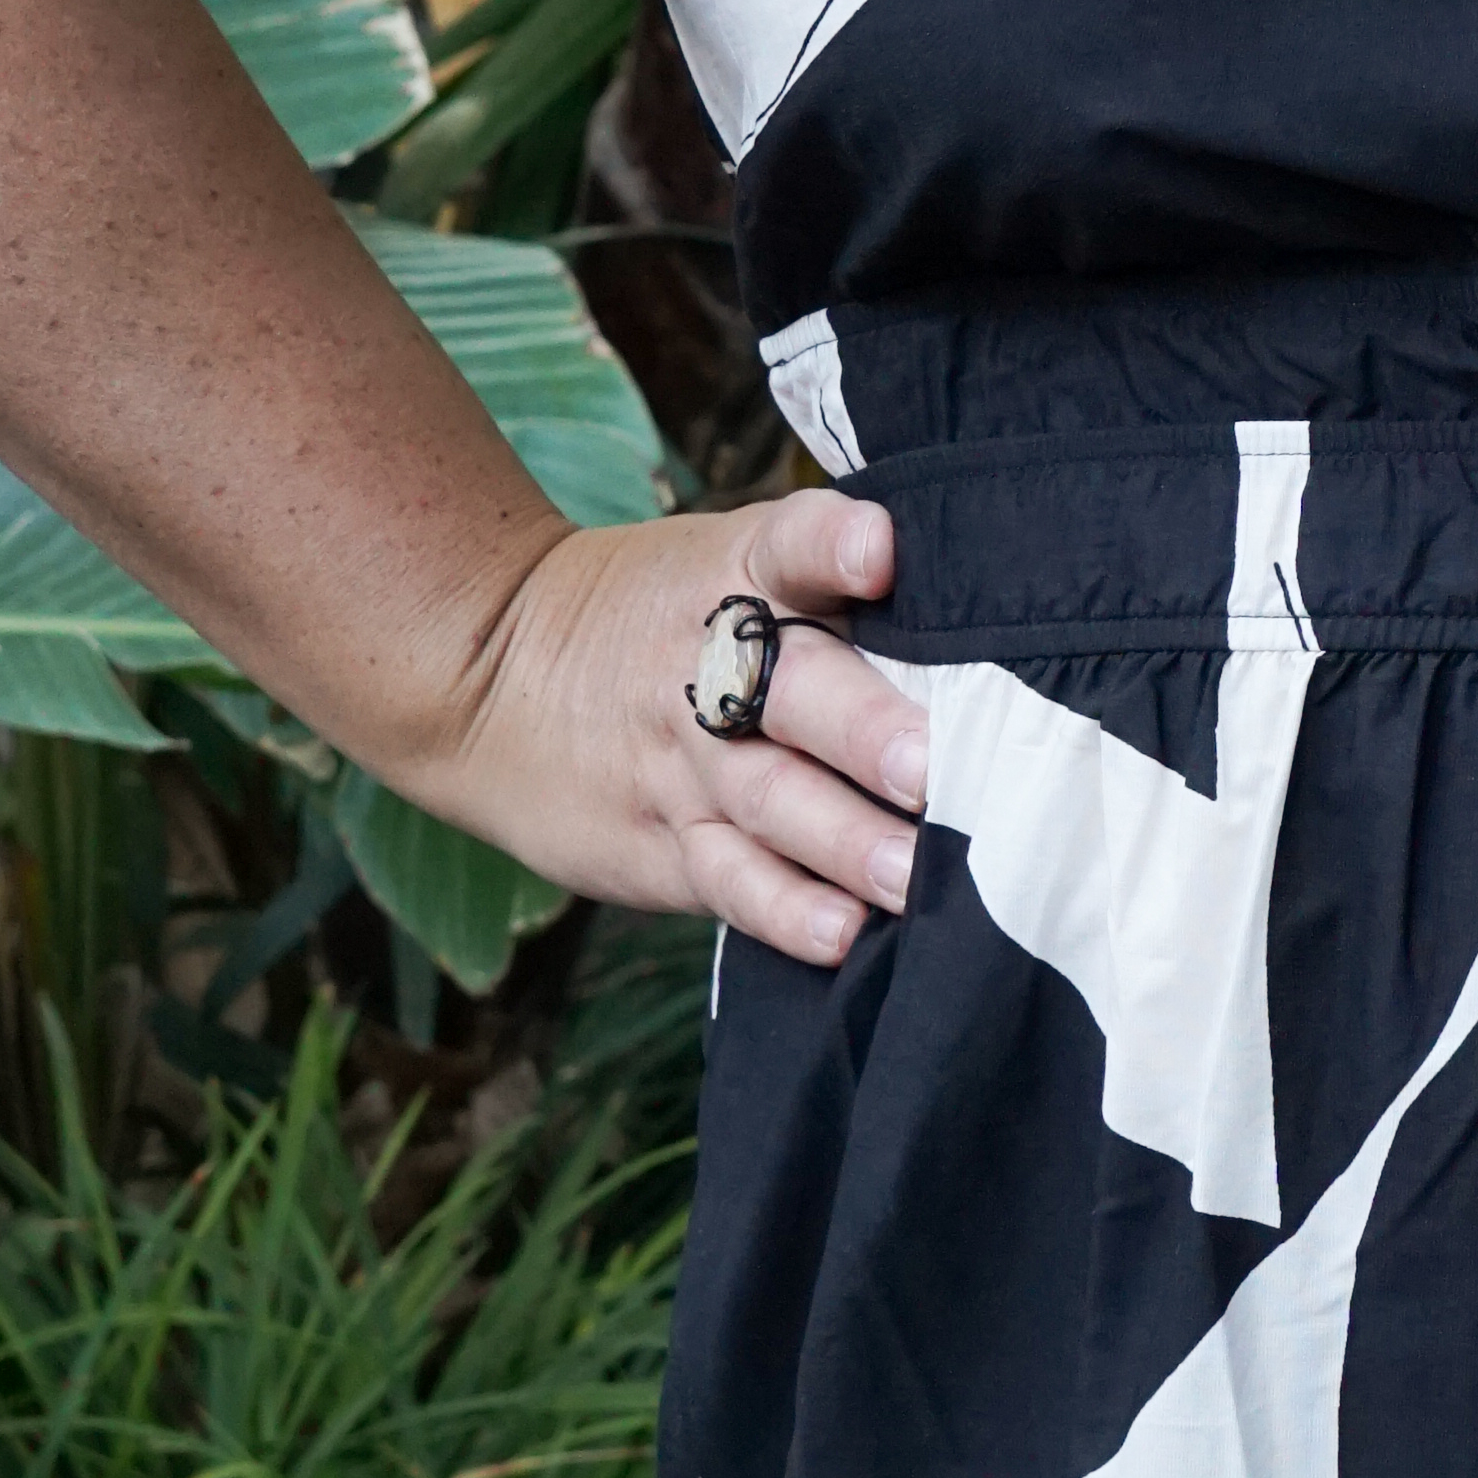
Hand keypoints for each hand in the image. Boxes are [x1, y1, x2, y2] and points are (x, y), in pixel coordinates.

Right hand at [420, 484, 929, 962]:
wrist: (488, 674)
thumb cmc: (667, 617)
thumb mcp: (725, 562)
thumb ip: (833, 584)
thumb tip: (988, 627)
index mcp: (741, 575)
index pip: (791, 543)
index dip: (835, 545)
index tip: (879, 552)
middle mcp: (715, 666)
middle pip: (795, 692)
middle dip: (865, 730)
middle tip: (931, 768)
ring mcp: (685, 762)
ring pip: (772, 800)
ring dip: (846, 841)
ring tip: (915, 875)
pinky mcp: (660, 843)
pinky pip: (729, 878)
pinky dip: (784, 909)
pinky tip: (840, 933)